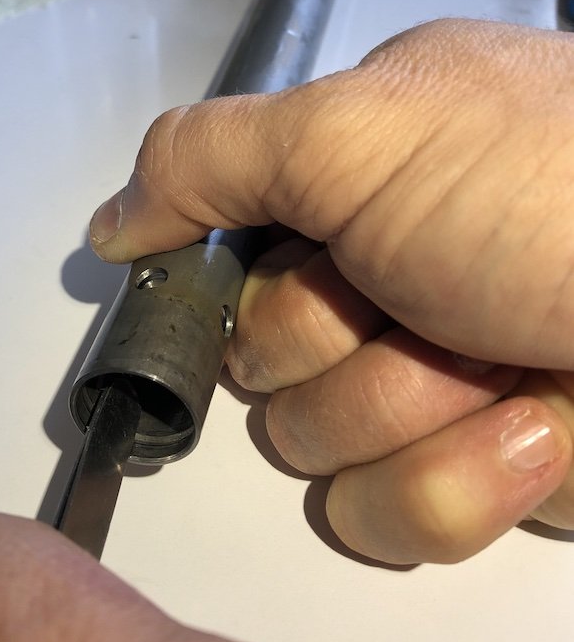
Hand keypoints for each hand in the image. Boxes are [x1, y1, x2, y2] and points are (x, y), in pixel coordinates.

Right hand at [89, 19, 573, 562]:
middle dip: (349, 344)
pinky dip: (472, 473)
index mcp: (352, 186)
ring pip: (324, 452)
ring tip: (508, 355)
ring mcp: (434, 378)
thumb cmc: (558, 187)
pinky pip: (400, 514)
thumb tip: (112, 220)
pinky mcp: (486, 470)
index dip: (249, 287)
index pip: (228, 265)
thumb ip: (211, 157)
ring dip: (417, 408)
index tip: (308, 274)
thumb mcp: (365, 127)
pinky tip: (541, 419)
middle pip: (265, 368)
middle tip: (434, 297)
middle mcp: (385, 282)